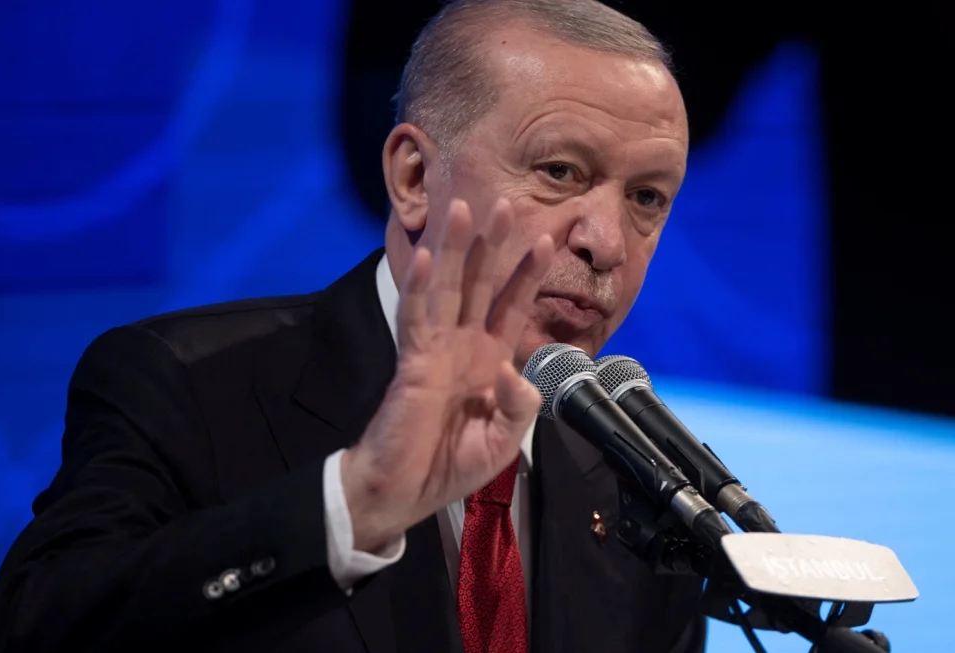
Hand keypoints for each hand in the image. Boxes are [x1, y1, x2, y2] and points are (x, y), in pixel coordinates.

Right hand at [341, 198, 553, 552]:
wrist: (406, 492)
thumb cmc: (450, 464)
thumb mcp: (504, 440)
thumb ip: (519, 406)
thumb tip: (513, 371)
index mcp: (488, 360)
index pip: (512, 306)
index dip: (528, 274)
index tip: (548, 240)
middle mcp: (463, 346)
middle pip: (480, 284)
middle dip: (493, 244)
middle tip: (506, 203)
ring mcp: (435, 351)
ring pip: (446, 288)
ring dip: (455, 249)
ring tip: (462, 209)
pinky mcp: (412, 365)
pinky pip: (416, 319)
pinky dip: (421, 287)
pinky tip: (428, 257)